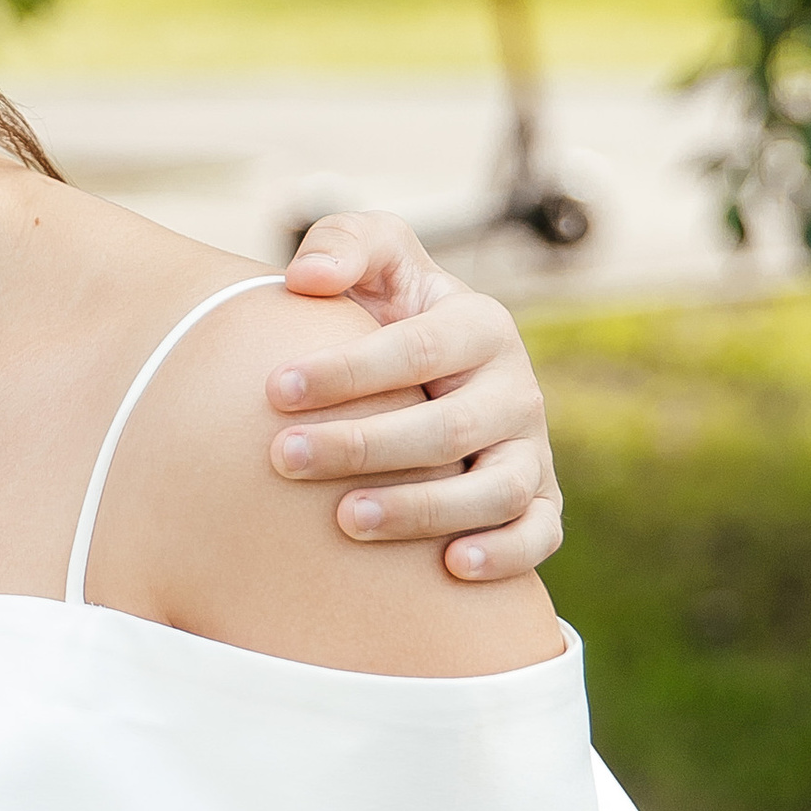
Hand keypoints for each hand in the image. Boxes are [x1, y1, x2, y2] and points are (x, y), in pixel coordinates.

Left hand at [274, 212, 560, 582]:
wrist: (420, 380)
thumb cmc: (383, 313)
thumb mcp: (372, 259)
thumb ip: (342, 243)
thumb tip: (308, 279)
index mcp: (479, 324)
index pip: (416, 349)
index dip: (346, 371)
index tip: (272, 389)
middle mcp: (516, 388)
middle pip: (449, 426)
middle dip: (362, 445)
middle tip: (283, 458)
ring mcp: (531, 450)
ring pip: (496, 489)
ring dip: (422, 509)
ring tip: (346, 519)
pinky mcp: (538, 503)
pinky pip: (538, 535)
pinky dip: (505, 554)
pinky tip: (449, 567)